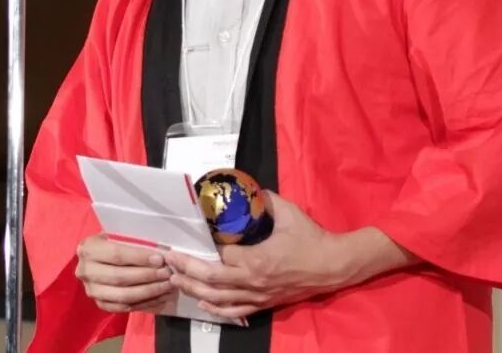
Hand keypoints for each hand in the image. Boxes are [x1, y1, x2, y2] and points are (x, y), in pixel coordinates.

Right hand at [75, 234, 176, 313]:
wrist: (97, 258)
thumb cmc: (111, 242)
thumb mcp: (116, 235)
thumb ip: (132, 241)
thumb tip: (159, 252)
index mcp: (89, 248)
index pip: (117, 255)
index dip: (139, 258)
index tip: (160, 259)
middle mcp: (85, 271)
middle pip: (120, 277)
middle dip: (147, 276)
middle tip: (167, 274)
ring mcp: (92, 290)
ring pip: (123, 296)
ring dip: (149, 292)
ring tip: (167, 286)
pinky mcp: (100, 304)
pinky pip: (124, 308)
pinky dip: (144, 304)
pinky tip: (160, 298)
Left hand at [163, 191, 347, 319]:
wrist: (333, 266)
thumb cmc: (311, 239)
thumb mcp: (289, 212)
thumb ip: (266, 200)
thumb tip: (250, 190)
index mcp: (257, 258)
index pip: (220, 257)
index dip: (201, 250)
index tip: (185, 241)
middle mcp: (253, 281)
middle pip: (211, 280)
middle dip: (186, 270)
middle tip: (168, 260)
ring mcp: (258, 296)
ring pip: (218, 299)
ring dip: (194, 290)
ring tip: (175, 279)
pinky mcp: (264, 304)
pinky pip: (235, 311)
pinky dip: (216, 309)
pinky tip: (202, 303)